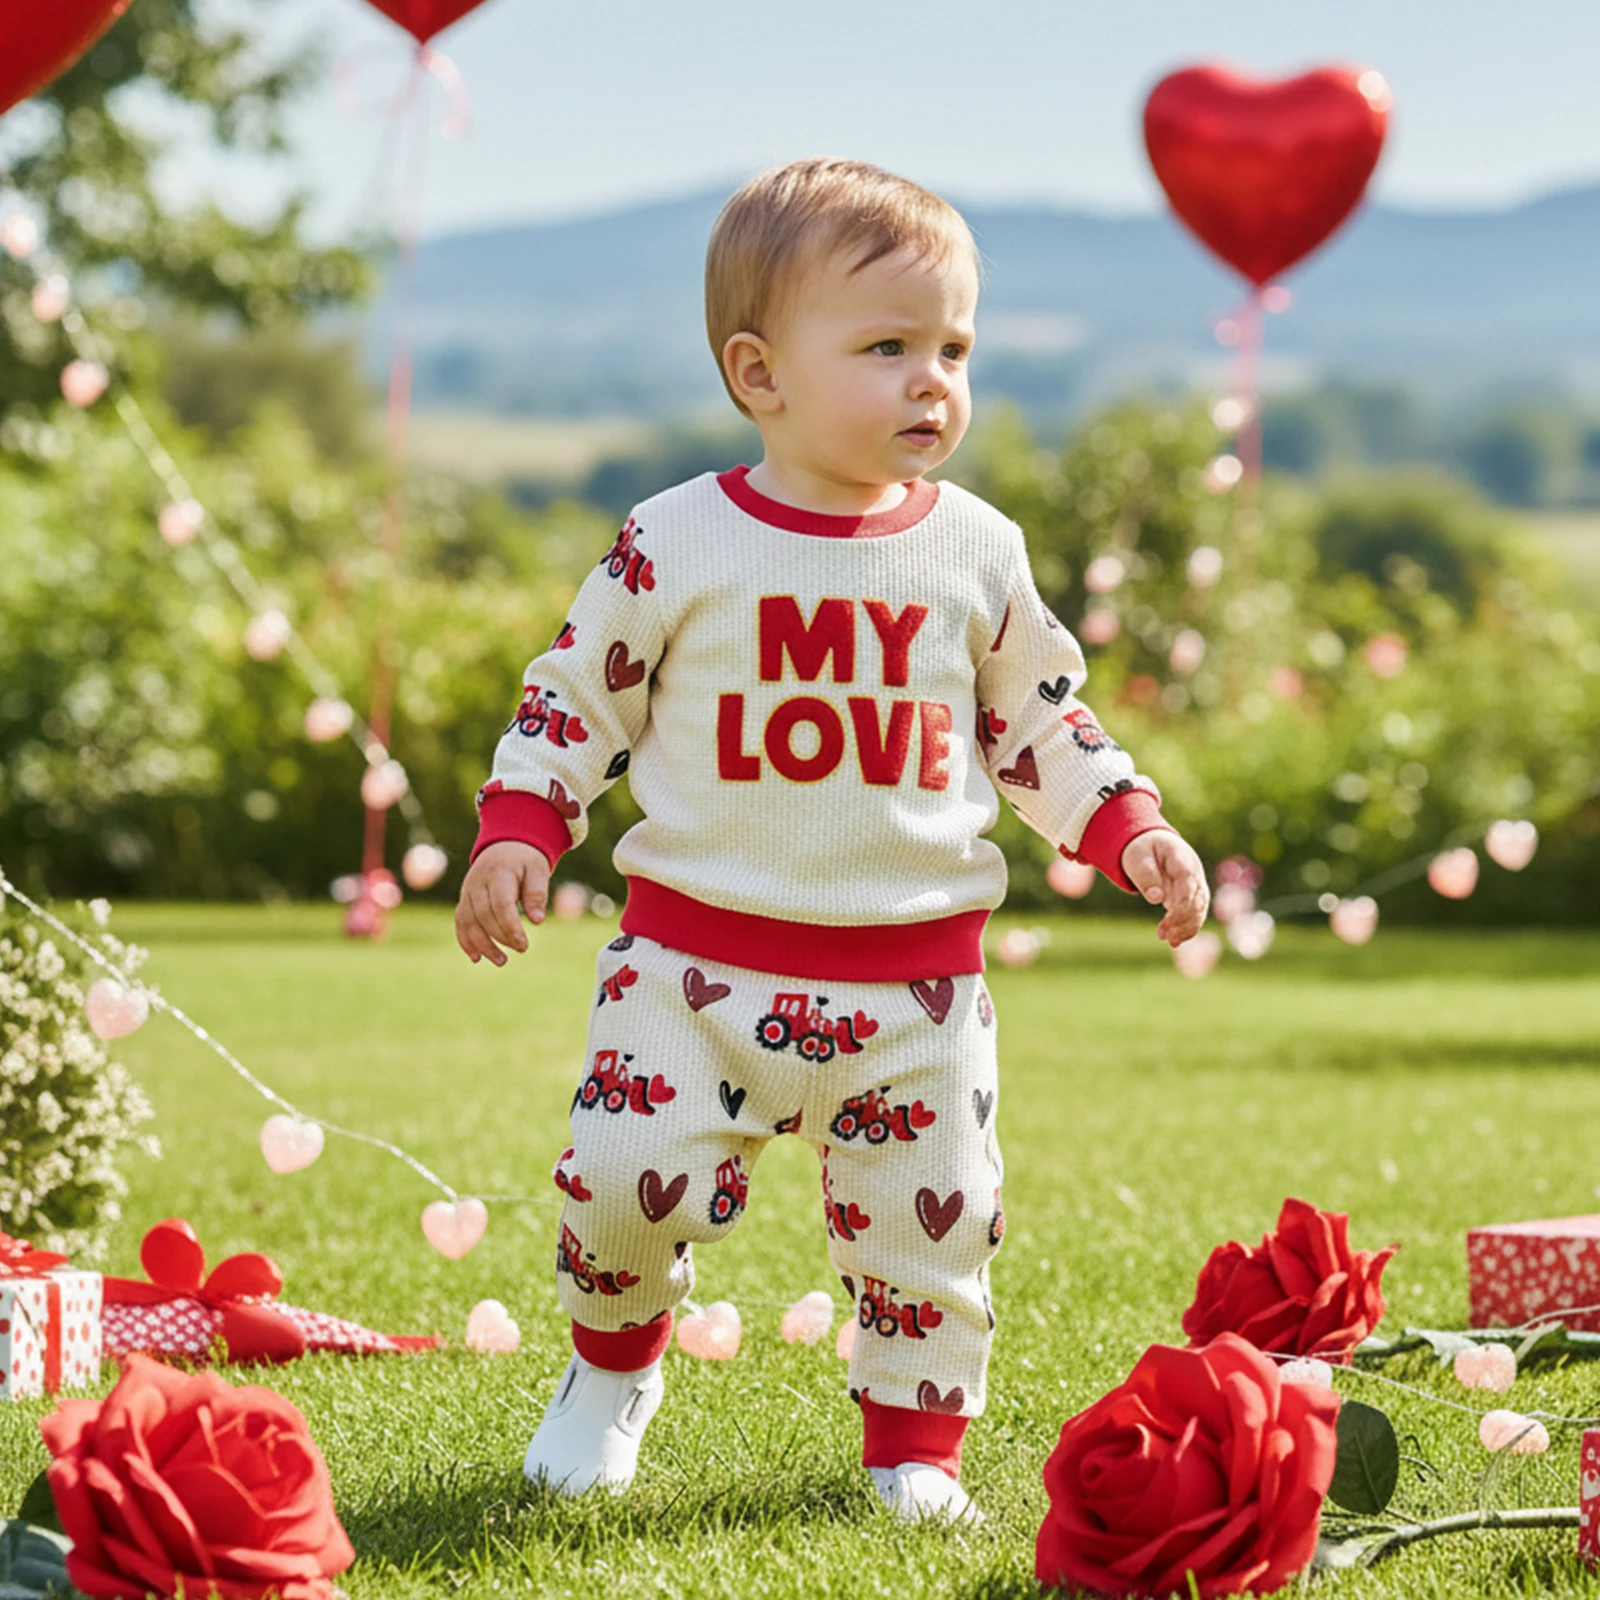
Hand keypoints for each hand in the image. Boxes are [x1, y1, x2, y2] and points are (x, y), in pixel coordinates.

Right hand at [455, 841, 549, 965]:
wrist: (504, 845)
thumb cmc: (525, 860)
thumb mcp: (537, 870)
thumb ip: (537, 893)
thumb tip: (537, 920)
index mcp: (498, 874)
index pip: (501, 905)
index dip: (511, 927)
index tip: (524, 945)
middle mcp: (477, 883)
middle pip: (483, 916)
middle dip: (500, 937)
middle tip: (522, 949)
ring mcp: (467, 892)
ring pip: (468, 922)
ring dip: (482, 945)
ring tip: (502, 961)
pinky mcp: (464, 900)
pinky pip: (460, 923)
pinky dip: (465, 941)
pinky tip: (476, 958)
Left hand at [1122, 831, 1208, 947]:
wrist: (1153, 844)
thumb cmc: (1143, 850)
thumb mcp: (1137, 858)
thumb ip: (1146, 876)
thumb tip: (1156, 898)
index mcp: (1182, 859)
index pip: (1188, 882)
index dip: (1182, 903)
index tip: (1168, 920)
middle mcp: (1194, 873)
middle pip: (1197, 899)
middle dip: (1182, 919)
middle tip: (1162, 935)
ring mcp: (1195, 885)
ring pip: (1199, 909)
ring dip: (1186, 928)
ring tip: (1170, 942)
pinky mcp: (1191, 897)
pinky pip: (1194, 914)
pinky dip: (1187, 929)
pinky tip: (1175, 942)